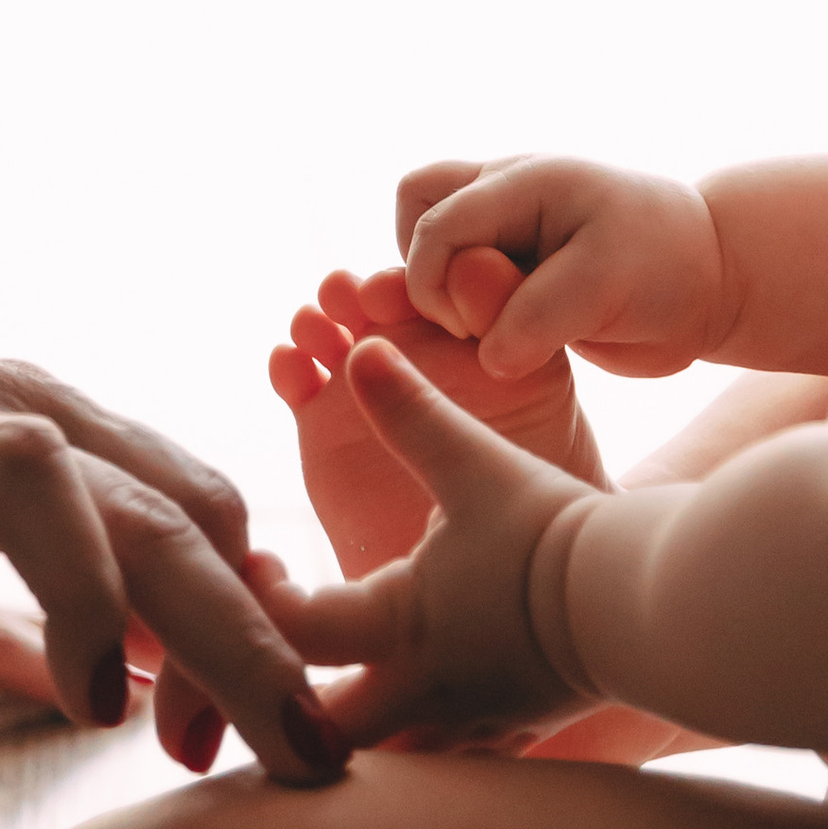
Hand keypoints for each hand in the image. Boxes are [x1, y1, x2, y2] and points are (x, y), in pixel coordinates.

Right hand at [0, 342, 342, 785]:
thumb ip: (64, 562)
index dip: (256, 627)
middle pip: (165, 511)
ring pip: (48, 478)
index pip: (203, 516)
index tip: (274, 739)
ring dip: (96, 593)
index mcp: (51, 431)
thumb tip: (183, 654)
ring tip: (103, 712)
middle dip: (248, 638)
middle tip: (303, 756)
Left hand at [260, 336, 601, 752]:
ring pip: (385, 763)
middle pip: (321, 737)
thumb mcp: (473, 464)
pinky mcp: (512, 735)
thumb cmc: (553, 531)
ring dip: (353, 738)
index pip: (291, 632)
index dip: (259, 600)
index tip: (262, 565)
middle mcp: (421, 691)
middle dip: (288, 710)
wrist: (649, 597)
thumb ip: (410, 412)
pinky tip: (419, 717)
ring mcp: (469, 725)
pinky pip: (447, 766)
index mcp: (398, 624)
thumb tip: (358, 350)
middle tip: (275, 660)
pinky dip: (420, 746)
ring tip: (336, 694)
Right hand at [268, 262, 611, 575]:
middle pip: (371, 296)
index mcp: (463, 326)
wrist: (506, 567)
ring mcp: (361, 382)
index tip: (408, 284)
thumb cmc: (542, 470)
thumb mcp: (534, 383)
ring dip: (317, 317)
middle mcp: (410, 346)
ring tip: (322, 330)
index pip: (430, 278)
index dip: (415, 272)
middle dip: (360, 290)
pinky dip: (285, 362)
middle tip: (360, 299)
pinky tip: (293, 365)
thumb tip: (475, 261)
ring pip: (326, 326)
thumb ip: (507, 322)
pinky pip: (293, 376)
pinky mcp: (320, 422)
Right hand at [396, 153, 724, 379]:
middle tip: (469, 322)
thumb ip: (541, 315)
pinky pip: (455, 274)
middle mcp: (504, 193)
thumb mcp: (608, 286)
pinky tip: (498, 338)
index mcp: (523, 181)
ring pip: (430, 236)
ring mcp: (505, 226)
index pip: (438, 223)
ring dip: (439, 287)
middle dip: (424, 269)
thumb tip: (487, 357)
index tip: (475, 332)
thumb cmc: (666, 266)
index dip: (435, 283)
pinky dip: (459, 307)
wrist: (709, 280)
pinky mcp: (511, 265)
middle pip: (415, 201)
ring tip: (482, 329)